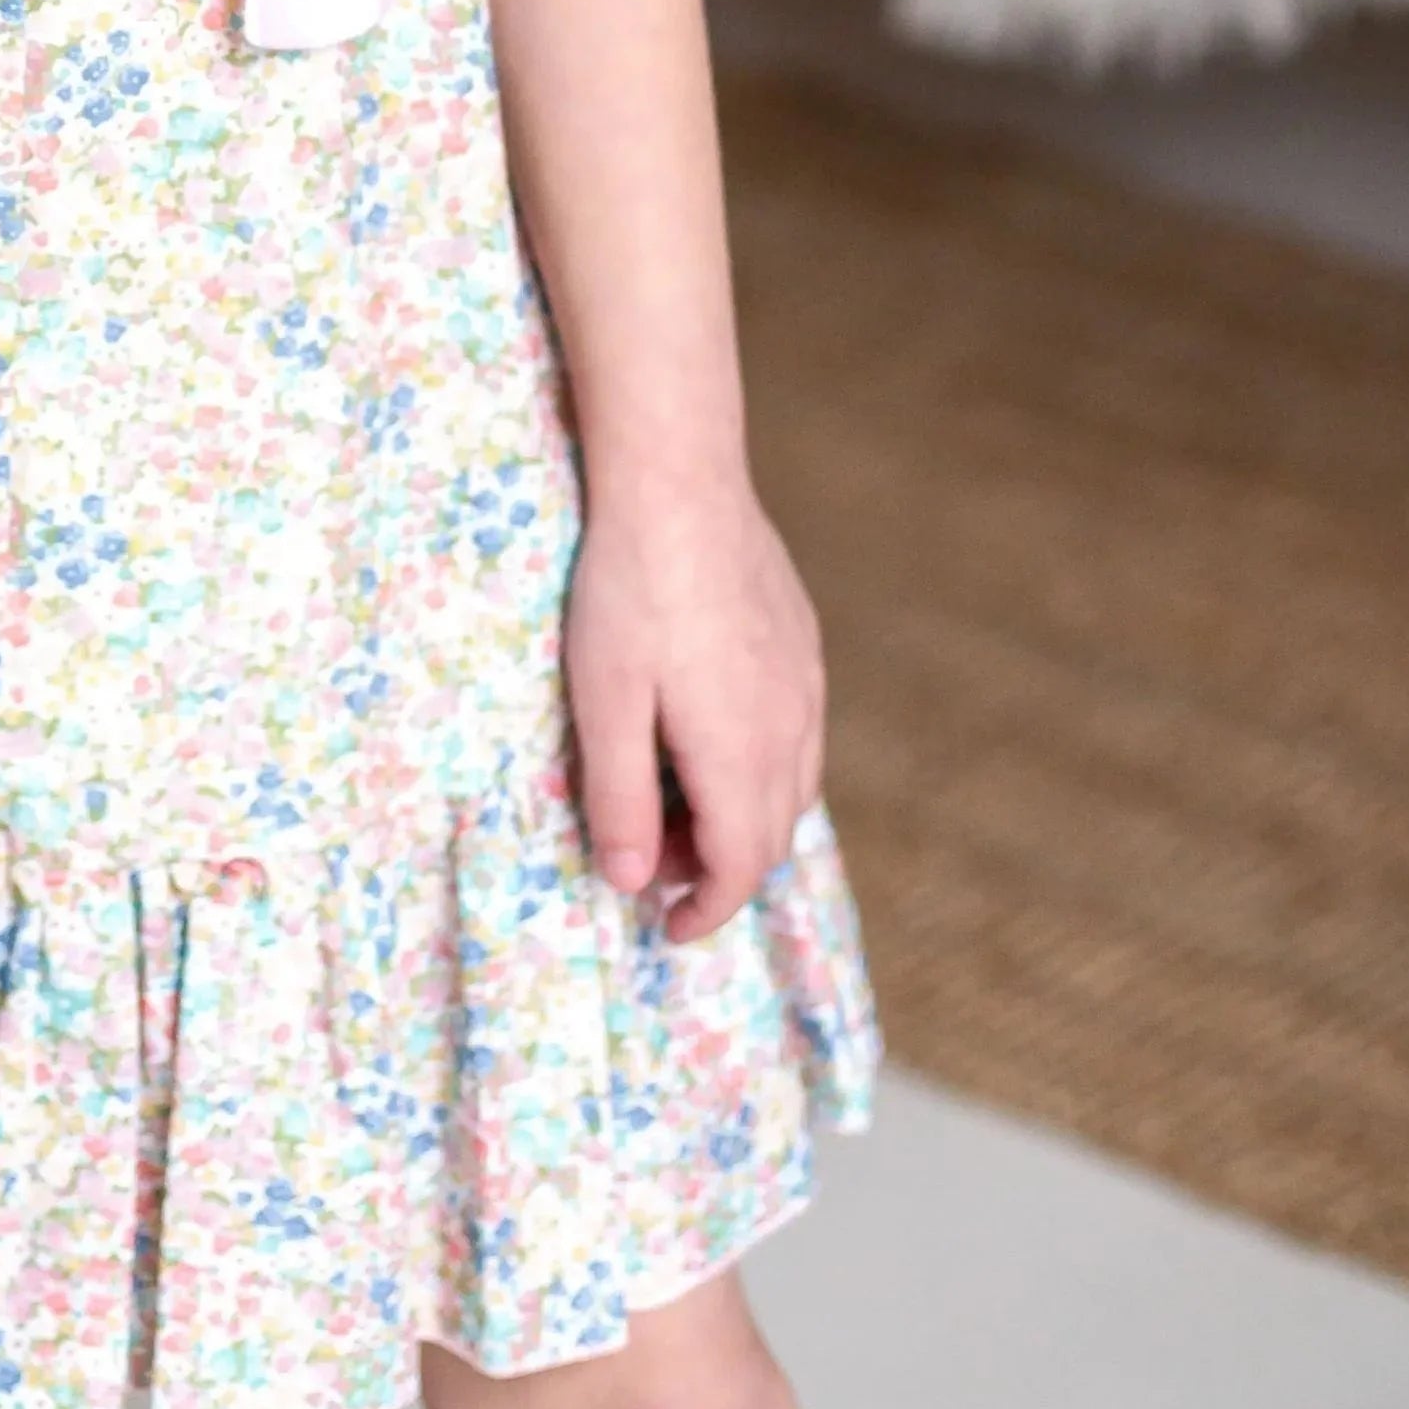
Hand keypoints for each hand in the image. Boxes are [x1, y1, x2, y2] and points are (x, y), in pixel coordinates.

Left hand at [564, 471, 824, 943]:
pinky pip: (797, 733)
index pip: (740, 868)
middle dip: (715, 869)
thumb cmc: (629, 590)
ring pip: (791, 786)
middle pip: (770, 835)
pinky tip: (707, 733)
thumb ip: (621, 797)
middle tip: (650, 861)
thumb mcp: (604, 701)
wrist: (678, 481)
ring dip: (740, 817)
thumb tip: (632, 883)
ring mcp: (804, 681)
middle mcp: (790, 727)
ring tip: (673, 800)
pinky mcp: (802, 643)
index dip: (706, 911)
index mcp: (742, 754)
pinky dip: (759, 765)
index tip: (665, 928)